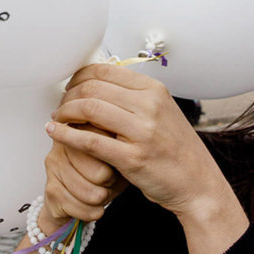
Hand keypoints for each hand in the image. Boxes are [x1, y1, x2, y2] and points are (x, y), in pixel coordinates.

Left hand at [46, 64, 228, 220]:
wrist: (197, 183)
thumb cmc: (176, 150)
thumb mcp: (162, 112)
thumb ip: (135, 97)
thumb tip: (100, 83)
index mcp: (154, 90)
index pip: (105, 70)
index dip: (79, 77)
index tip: (69, 87)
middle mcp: (150, 105)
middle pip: (93, 87)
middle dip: (68, 94)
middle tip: (60, 105)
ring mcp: (142, 132)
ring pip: (89, 108)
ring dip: (65, 112)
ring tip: (57, 119)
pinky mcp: (132, 158)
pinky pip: (90, 141)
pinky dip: (66, 135)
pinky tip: (55, 133)